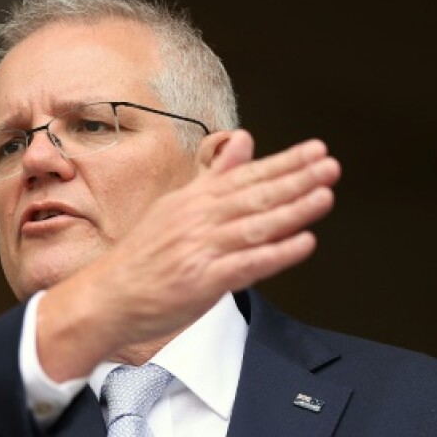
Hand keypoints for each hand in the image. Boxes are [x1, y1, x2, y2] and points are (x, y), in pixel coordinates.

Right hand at [37, 130, 339, 379]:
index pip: (246, 176)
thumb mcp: (175, 207)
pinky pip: (247, 264)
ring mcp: (200, 250)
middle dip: (296, 180)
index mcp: (192, 200)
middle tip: (330, 166)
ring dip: (293, 210)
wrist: (106, 296)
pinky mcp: (202, 281)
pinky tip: (304, 243)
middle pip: (255, 196)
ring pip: (255, 226)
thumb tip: (244, 140)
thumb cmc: (142, 258)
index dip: (284, 163)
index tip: (315, 151)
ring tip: (325, 196)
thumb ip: (215, 177)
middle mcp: (197, 220)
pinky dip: (277, 253)